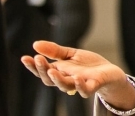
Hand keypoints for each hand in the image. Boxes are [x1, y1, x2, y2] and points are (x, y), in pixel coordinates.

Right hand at [20, 41, 134, 108]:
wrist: (109, 72)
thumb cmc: (88, 65)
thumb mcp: (70, 54)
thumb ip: (54, 51)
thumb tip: (35, 44)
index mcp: (60, 72)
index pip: (43, 71)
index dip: (33, 66)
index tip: (24, 57)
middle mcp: (66, 80)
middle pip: (50, 79)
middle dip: (42, 70)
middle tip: (38, 59)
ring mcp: (79, 84)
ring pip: (65, 86)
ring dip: (58, 79)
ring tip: (52, 69)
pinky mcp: (93, 86)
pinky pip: (85, 90)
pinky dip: (80, 86)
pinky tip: (77, 78)